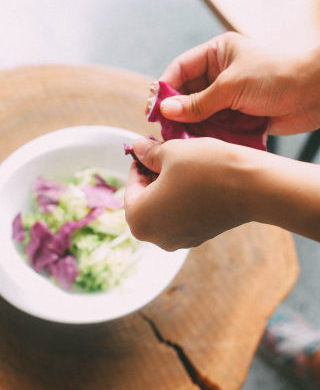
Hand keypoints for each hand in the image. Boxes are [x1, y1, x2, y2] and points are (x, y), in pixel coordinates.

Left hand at [125, 137, 253, 250]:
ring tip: (182, 164)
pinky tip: (196, 180)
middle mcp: (155, 237)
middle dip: (152, 175)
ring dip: (167, 186)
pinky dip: (182, 198)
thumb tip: (137, 148)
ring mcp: (178, 240)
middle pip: (146, 199)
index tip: (147, 148)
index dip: (139, 162)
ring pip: (164, 207)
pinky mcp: (198, 237)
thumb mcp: (171, 152)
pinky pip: (181, 215)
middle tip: (164, 153)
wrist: (253, 188)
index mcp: (139, 219)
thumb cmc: (206, 168)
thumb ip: (148, 153)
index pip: (131, 185)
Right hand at [159, 32, 319, 134]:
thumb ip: (198, 101)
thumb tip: (166, 110)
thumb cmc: (276, 76)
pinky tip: (199, 144)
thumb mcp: (231, 85)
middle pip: (187, 93)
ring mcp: (229, 96)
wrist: (314, 93)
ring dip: (191, 126)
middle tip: (165, 130)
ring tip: (180, 140)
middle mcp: (220, 73)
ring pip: (200, 112)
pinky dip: (208, 134)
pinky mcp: (238, 115)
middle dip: (177, 111)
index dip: (164, 88)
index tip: (153, 108)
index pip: (180, 69)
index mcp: (217, 54)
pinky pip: (215, 125)